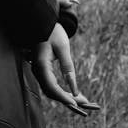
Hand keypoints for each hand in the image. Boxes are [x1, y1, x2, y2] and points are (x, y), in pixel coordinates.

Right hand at [30, 0, 100, 116]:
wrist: (41, 22)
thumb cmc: (52, 32)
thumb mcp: (63, 48)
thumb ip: (68, 68)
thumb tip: (75, 90)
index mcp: (41, 65)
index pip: (52, 88)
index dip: (65, 99)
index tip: (78, 106)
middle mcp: (38, 71)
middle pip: (53, 93)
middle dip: (70, 101)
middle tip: (90, 106)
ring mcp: (39, 72)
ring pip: (53, 91)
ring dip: (68, 98)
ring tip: (87, 102)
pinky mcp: (43, 71)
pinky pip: (53, 85)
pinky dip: (64, 92)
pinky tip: (76, 94)